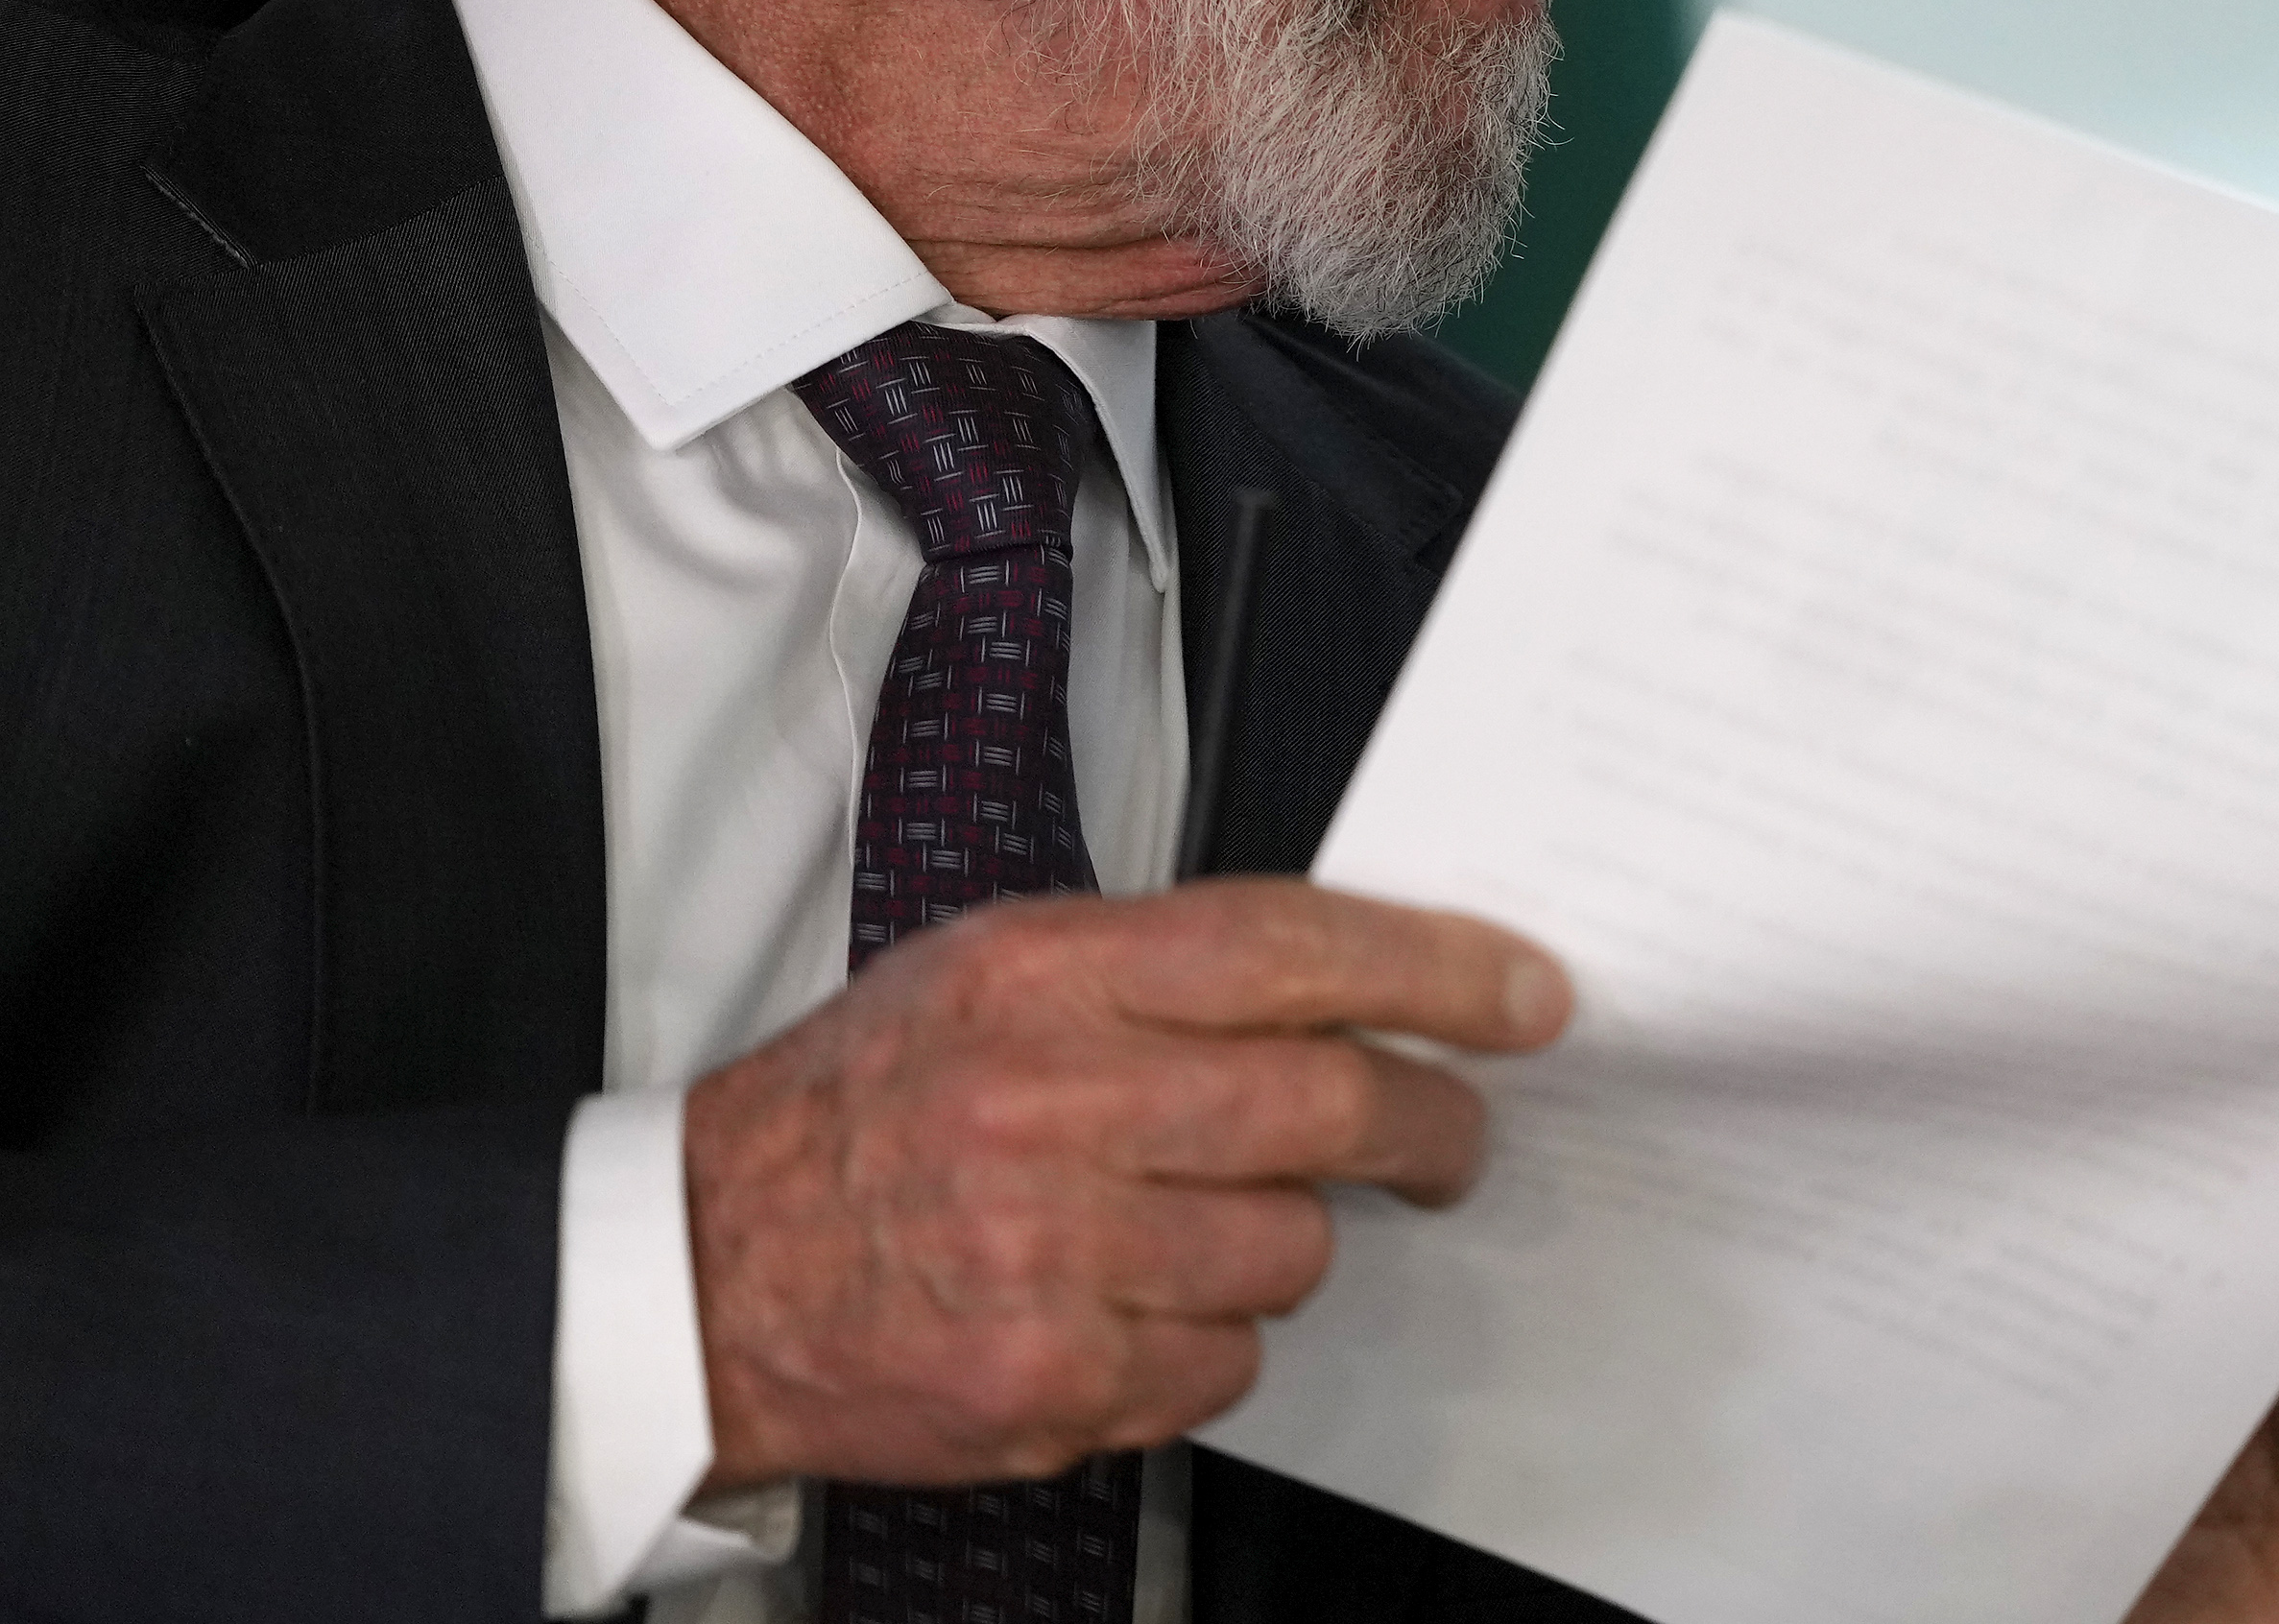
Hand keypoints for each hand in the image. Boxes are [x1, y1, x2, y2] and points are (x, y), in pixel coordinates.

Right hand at [680, 878, 1569, 1487]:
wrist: (698, 1270)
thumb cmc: (869, 1107)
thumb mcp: (1000, 969)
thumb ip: (1172, 969)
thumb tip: (1368, 982)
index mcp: (1048, 976)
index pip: (1295, 949)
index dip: (1441, 970)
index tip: (1530, 997)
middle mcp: (1052, 1105)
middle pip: (1330, 1107)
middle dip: (1430, 1127)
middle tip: (1447, 1139)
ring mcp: (1051, 1254)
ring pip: (1292, 1250)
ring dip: (1290, 1242)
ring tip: (1207, 1223)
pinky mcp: (1048, 1380)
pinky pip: (1226, 1363)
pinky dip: (1212, 1340)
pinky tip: (1136, 1305)